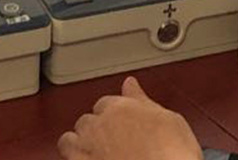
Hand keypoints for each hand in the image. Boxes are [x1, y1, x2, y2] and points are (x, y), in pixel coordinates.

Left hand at [58, 76, 203, 159]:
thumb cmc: (172, 154)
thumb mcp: (170, 119)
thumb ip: (144, 100)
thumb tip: (132, 85)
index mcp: (120, 107)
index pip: (106, 102)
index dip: (114, 113)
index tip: (120, 121)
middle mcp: (100, 125)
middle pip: (87, 120)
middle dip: (95, 128)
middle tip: (112, 140)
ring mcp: (88, 148)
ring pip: (69, 139)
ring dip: (77, 143)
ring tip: (92, 152)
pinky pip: (66, 156)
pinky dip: (73, 157)